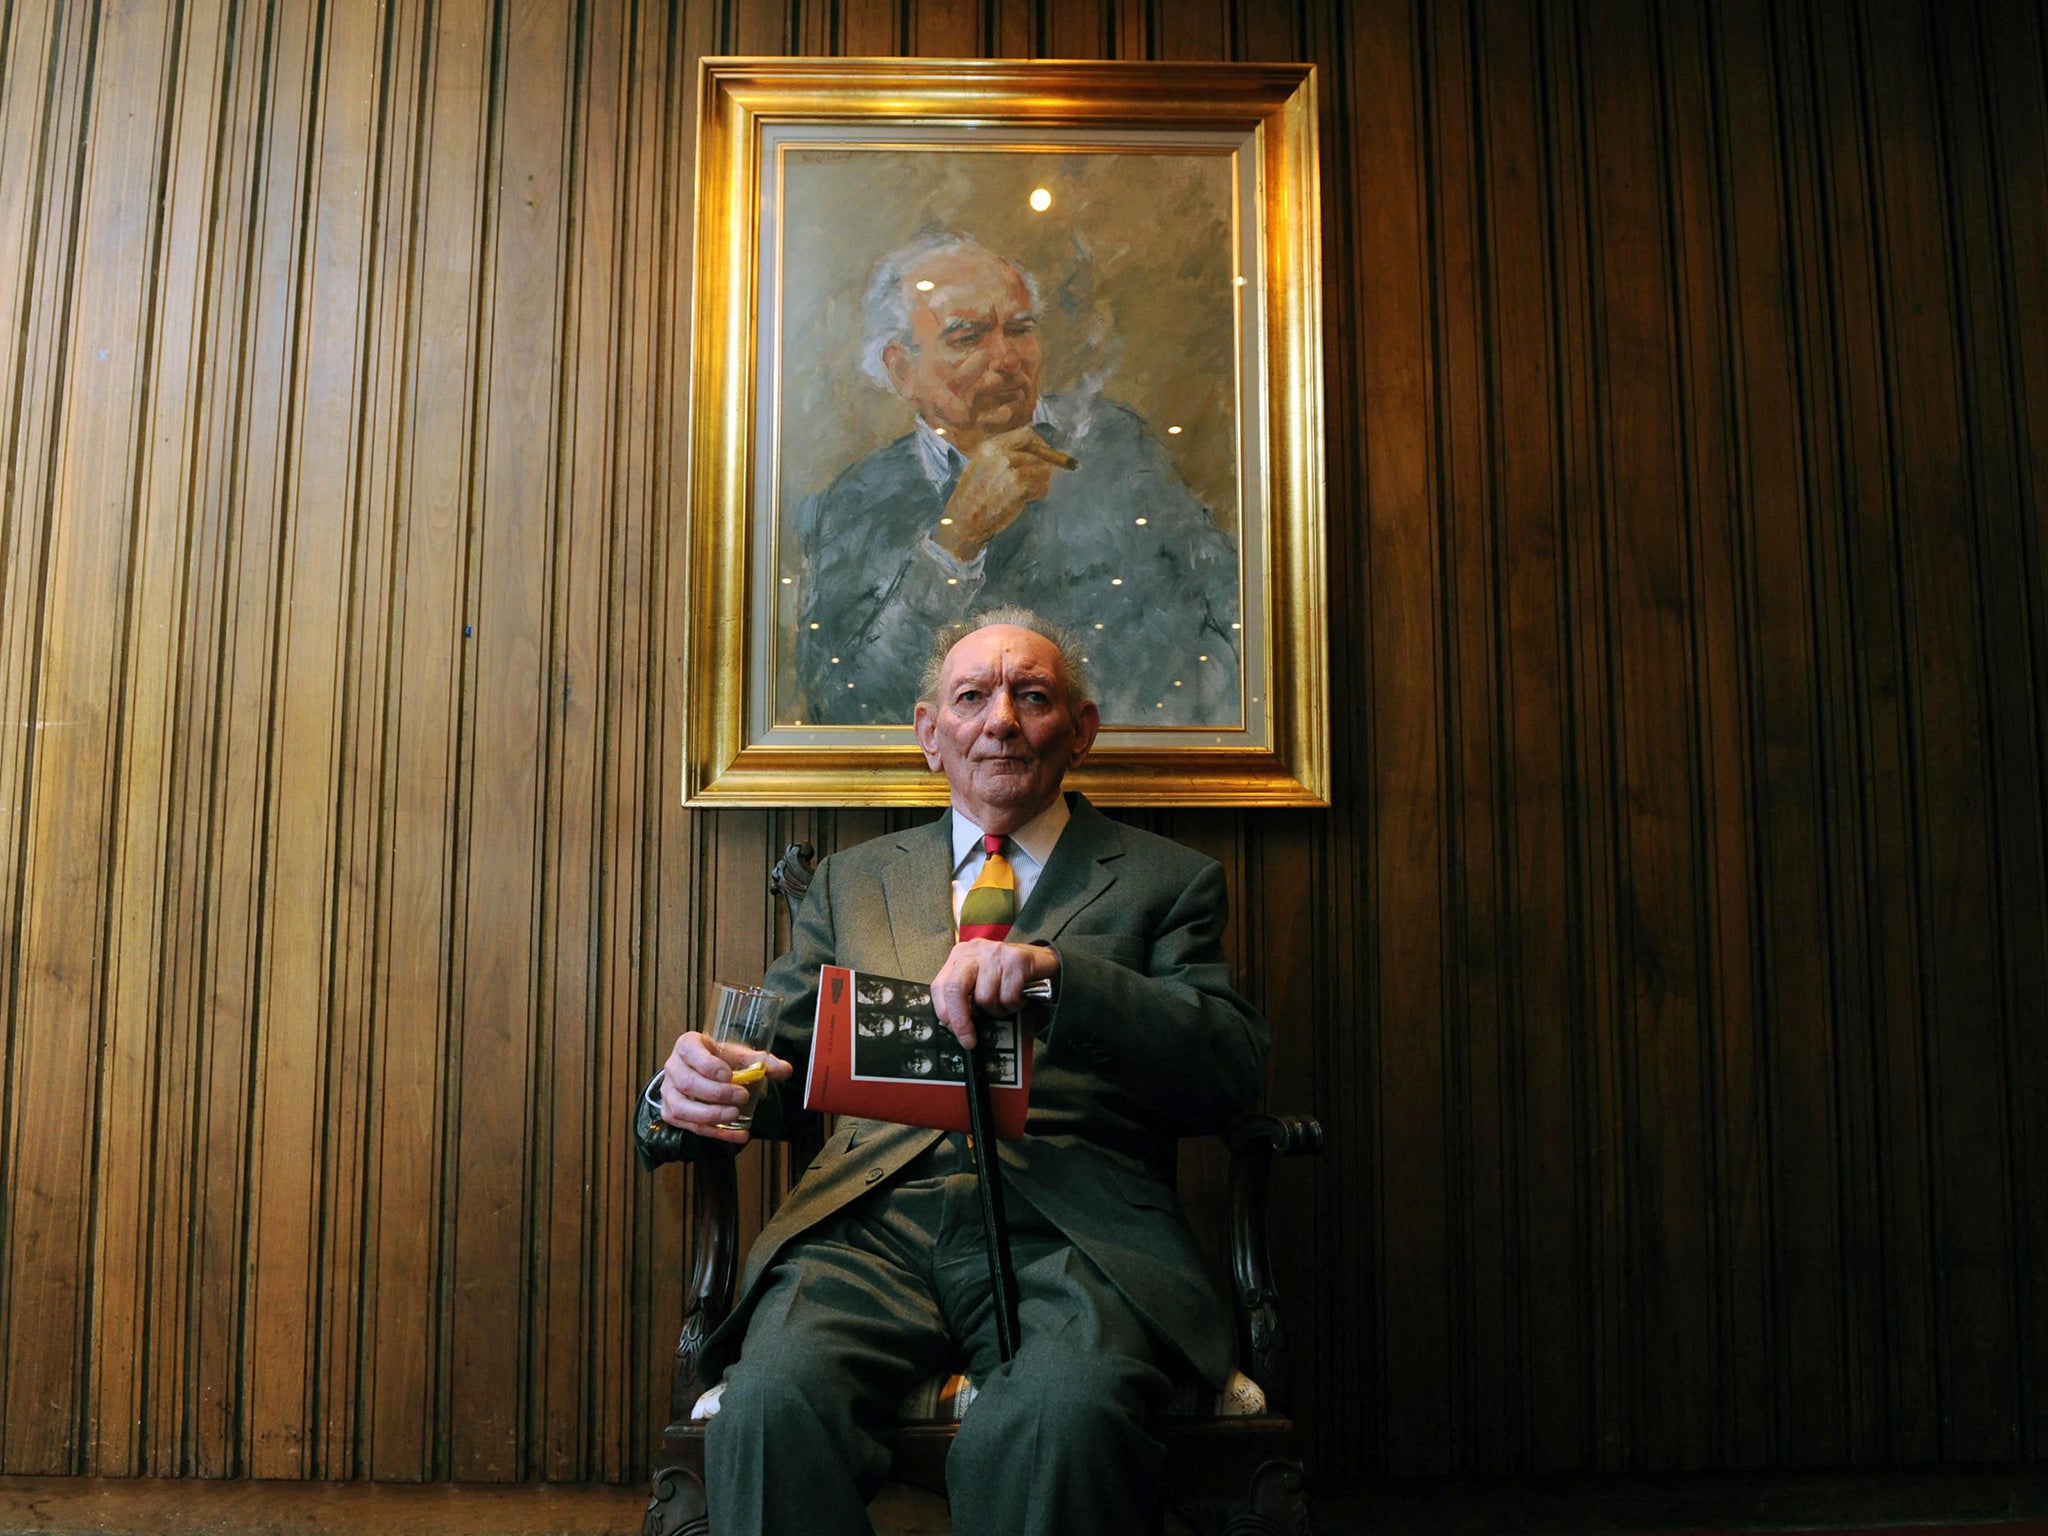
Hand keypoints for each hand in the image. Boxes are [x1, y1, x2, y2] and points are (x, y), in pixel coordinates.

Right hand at [657, 1030, 794, 1145]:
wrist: (703, 1073)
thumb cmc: (720, 1060)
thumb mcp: (738, 1055)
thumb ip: (762, 1061)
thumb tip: (785, 1070)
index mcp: (687, 1045)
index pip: (690, 1052)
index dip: (707, 1065)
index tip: (729, 1075)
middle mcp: (672, 1068)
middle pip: (687, 1083)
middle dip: (716, 1093)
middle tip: (741, 1096)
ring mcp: (668, 1092)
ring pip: (682, 1108)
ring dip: (710, 1115)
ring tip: (735, 1115)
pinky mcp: (671, 1114)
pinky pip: (690, 1127)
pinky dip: (715, 1133)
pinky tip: (738, 1135)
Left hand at [930, 939, 1059, 1050]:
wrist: (1040, 961)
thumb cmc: (1006, 976)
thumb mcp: (979, 980)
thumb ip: (964, 996)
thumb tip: (952, 1025)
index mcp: (960, 956)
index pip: (941, 986)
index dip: (944, 1012)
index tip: (952, 1031)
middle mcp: (974, 951)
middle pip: (955, 989)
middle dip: (961, 1020)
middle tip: (969, 1041)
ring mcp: (995, 953)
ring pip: (985, 997)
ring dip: (997, 1010)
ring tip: (1005, 1002)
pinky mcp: (1016, 960)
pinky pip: (1008, 997)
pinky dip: (1014, 1005)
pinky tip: (1018, 997)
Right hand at [934, 427, 1076, 559]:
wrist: (964, 519)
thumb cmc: (972, 494)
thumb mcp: (981, 463)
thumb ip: (1004, 453)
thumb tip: (1034, 450)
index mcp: (991, 446)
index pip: (1026, 435)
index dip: (1038, 443)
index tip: (1042, 453)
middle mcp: (1002, 455)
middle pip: (1038, 453)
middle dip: (1044, 465)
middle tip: (1040, 476)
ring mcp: (1012, 472)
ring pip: (1043, 471)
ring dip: (1041, 481)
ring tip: (1029, 490)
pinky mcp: (1020, 489)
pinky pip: (1041, 488)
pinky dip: (1038, 494)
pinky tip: (1026, 499)